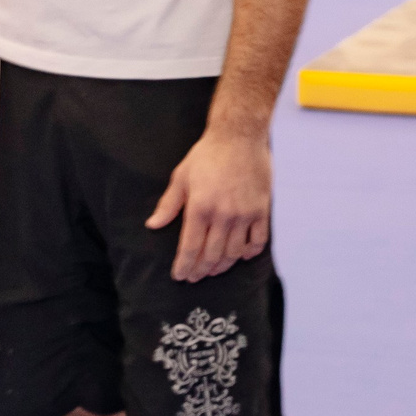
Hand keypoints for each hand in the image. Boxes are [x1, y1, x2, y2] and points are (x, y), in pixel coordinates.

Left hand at [145, 128, 270, 281]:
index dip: (184, 266)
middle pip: (211, 255)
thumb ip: (168, 204)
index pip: (190, 248)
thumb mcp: (181, 176)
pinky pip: (258, 241)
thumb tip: (153, 225)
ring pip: (234, 253)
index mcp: (200, 207)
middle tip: (194, 277)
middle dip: (200, 270)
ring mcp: (244, 215)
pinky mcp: (261, 211)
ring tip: (213, 270)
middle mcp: (223, 215)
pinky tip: (240, 256)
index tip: (180, 276)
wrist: (239, 137)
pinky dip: (249, 253)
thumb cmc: (206, 155)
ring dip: (222, 266)